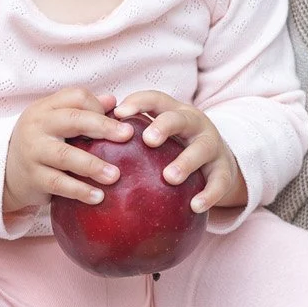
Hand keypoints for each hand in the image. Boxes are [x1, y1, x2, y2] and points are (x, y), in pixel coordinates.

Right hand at [3, 88, 134, 212]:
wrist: (6, 170)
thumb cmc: (41, 142)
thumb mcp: (56, 121)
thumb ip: (83, 111)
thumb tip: (113, 101)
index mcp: (46, 108)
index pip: (76, 97)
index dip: (99, 106)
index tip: (118, 121)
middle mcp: (37, 126)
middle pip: (73, 120)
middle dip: (103, 127)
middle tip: (127, 136)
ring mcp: (33, 151)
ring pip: (65, 155)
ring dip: (92, 165)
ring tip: (115, 175)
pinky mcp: (33, 177)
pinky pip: (59, 184)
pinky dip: (80, 190)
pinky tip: (98, 197)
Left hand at [114, 91, 247, 213]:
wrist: (219, 161)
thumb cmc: (175, 149)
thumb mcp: (158, 137)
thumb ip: (130, 138)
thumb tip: (82, 143)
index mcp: (174, 113)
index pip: (156, 100)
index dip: (139, 102)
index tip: (119, 113)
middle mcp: (195, 125)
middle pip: (181, 118)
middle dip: (164, 126)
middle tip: (148, 140)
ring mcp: (213, 146)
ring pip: (202, 149)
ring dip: (185, 162)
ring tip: (169, 177)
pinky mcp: (225, 170)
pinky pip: (219, 182)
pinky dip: (209, 194)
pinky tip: (195, 206)